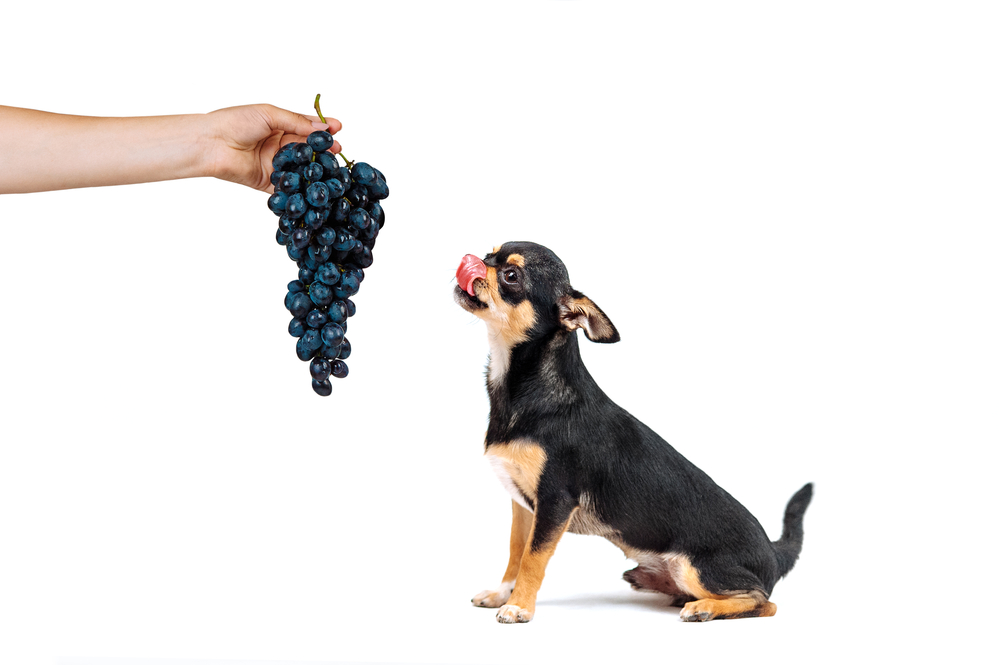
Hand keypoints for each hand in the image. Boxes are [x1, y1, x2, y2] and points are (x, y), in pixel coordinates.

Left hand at [205, 104, 342, 192]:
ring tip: (331, 167)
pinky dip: (300, 186)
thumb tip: (323, 127)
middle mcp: (277, 144)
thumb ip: (296, 122)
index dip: (321, 128)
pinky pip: (288, 186)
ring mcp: (274, 164)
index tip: (338, 128)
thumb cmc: (234, 122)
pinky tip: (315, 185)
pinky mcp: (268, 182)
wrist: (212, 144)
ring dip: (315, 167)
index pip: (304, 126)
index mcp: (277, 125)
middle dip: (322, 149)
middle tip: (338, 149)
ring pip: (300, 167)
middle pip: (306, 148)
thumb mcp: (269, 115)